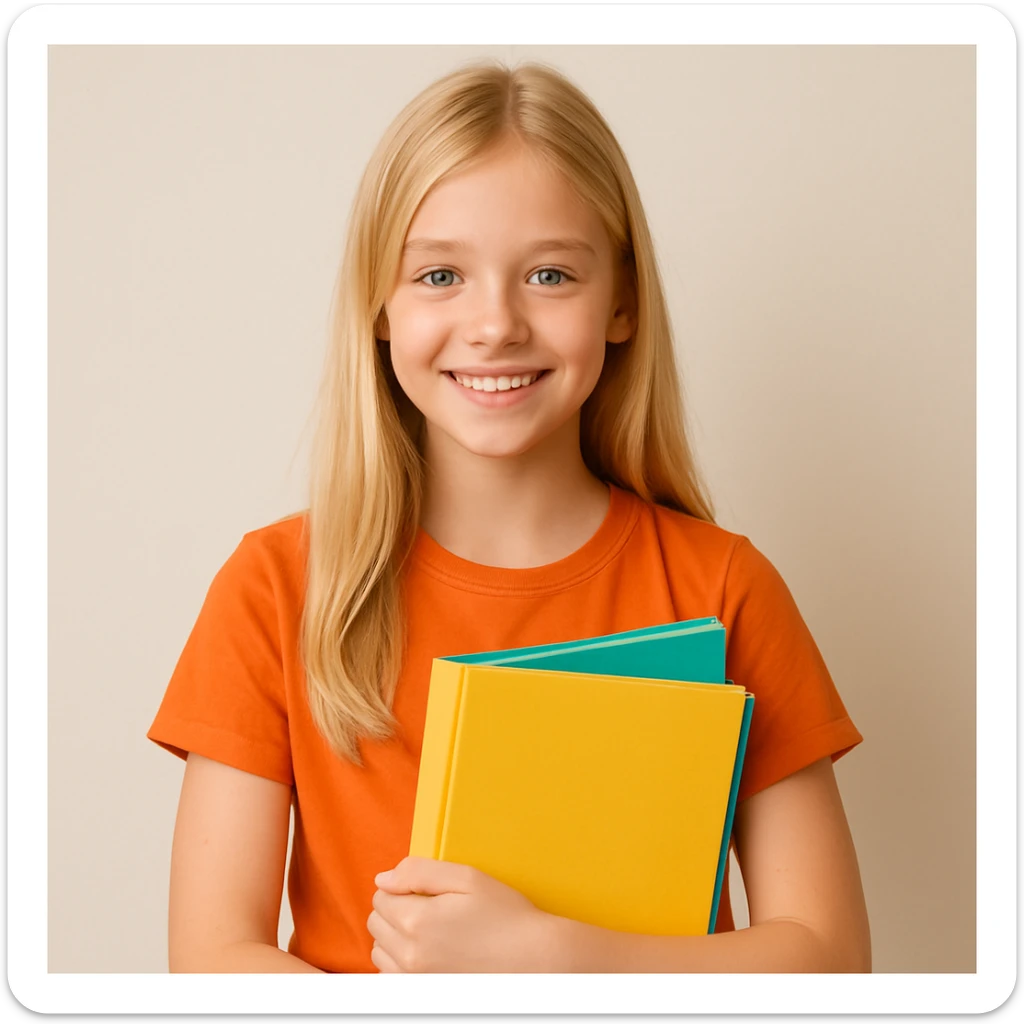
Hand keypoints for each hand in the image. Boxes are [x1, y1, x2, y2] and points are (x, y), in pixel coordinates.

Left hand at [368, 856, 559, 972]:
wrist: (533, 960)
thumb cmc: (504, 916)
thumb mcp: (467, 878)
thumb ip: (419, 872)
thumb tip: (383, 878)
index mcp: (417, 921)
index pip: (381, 895)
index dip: (402, 886)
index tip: (426, 890)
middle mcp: (409, 956)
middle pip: (376, 922)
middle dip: (395, 908)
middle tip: (430, 906)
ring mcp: (414, 981)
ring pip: (379, 951)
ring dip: (394, 936)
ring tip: (429, 929)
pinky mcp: (422, 995)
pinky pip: (391, 975)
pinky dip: (400, 961)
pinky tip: (428, 952)